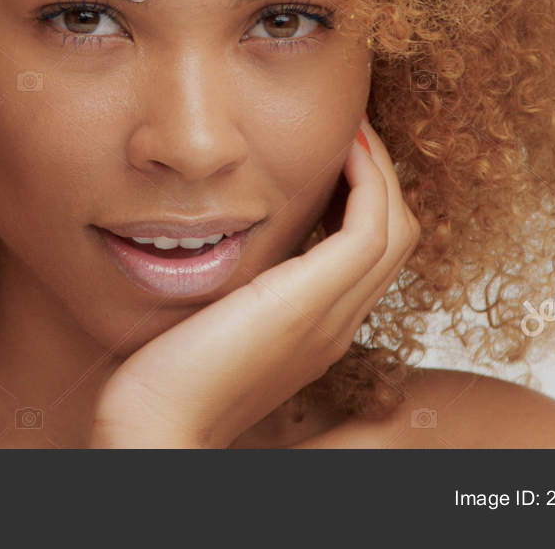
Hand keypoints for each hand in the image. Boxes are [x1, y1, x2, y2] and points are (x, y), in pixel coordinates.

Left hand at [90, 118, 418, 447]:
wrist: (158, 427)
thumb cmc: (163, 379)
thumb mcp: (208, 317)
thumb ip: (231, 285)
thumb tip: (219, 237)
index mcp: (318, 329)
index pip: (368, 253)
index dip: (362, 196)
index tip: (335, 152)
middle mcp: (337, 324)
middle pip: (396, 237)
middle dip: (381, 175)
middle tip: (352, 129)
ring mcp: (331, 316)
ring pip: (396, 228)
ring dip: (381, 168)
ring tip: (353, 128)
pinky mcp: (311, 304)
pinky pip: (371, 228)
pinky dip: (369, 178)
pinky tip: (343, 146)